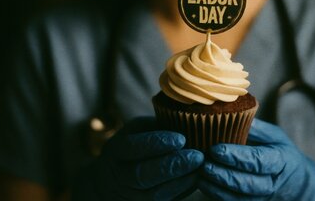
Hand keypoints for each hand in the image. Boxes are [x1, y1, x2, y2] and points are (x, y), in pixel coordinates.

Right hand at [72, 116, 203, 200]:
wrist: (113, 180)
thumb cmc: (134, 145)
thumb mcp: (138, 130)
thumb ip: (157, 126)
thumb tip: (188, 121)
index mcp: (118, 150)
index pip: (134, 147)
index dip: (157, 143)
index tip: (181, 138)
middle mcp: (121, 176)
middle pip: (143, 175)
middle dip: (173, 166)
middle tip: (197, 156)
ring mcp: (132, 195)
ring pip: (156, 193)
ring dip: (182, 181)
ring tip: (201, 167)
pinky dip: (183, 190)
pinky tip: (197, 177)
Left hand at [198, 118, 314, 200]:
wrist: (296, 183)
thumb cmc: (279, 153)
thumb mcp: (274, 136)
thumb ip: (255, 127)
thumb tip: (233, 113)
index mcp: (281, 161)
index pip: (258, 161)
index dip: (237, 157)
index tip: (217, 149)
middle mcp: (272, 184)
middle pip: (247, 184)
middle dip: (224, 175)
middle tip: (204, 163)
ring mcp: (262, 199)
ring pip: (238, 198)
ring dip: (216, 187)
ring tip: (199, 173)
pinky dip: (216, 195)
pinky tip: (202, 183)